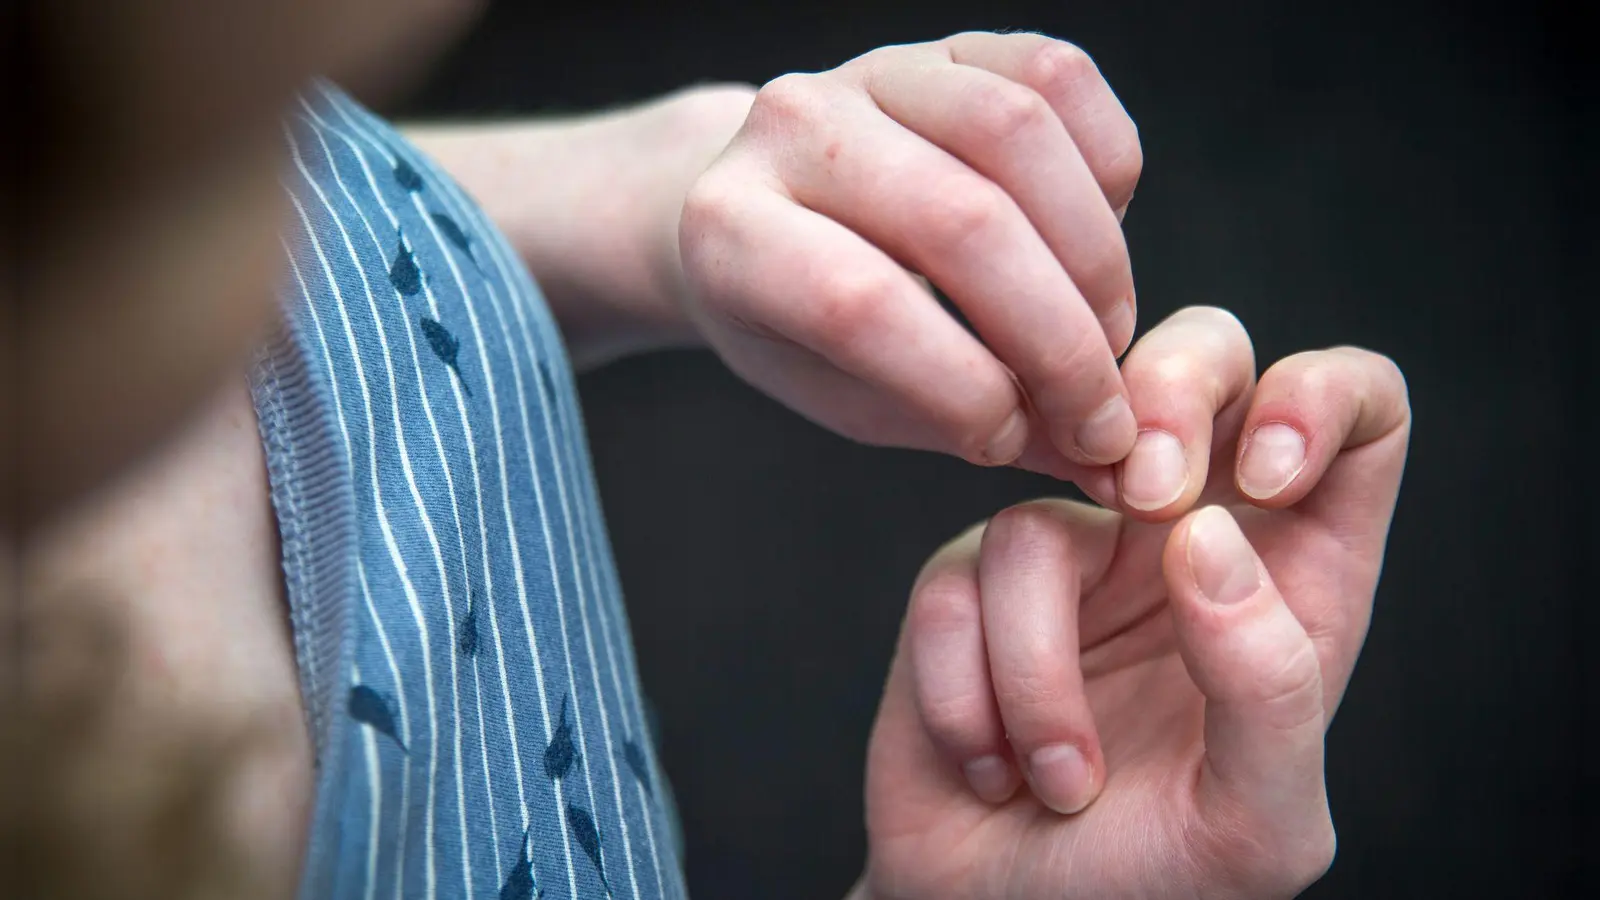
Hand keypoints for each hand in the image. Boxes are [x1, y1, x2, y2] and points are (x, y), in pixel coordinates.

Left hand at [678, 32, 1142, 471]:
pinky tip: (1103, 237)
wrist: (770, 212)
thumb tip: (1104, 464)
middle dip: (1058, 338)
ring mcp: (870, 71)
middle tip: (1100, 413)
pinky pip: (1058, 76)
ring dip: (1094, 256)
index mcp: (733, 231)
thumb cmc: (806, 327)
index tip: (1015, 441)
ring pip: (1018, 133)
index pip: (857, 305)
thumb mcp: (851, 397)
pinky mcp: (946, 45)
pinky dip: (1107, 167)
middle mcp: (790, 129)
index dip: (961, 385)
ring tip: (1107, 333)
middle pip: (960, 220)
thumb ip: (962, 425)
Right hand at [859, 307, 1410, 898]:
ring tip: (1057, 779)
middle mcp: (1188, 540)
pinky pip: (958, 579)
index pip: (1356, 413)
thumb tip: (1208, 539)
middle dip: (1169, 399)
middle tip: (1143, 495)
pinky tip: (990, 765)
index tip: (1261, 480)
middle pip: (1206, 355)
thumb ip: (1269, 685)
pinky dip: (970, 692)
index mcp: (1297, 578)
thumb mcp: (1257, 822)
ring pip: (1045, 515)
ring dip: (1039, 674)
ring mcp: (1075, 552)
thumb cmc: (1147, 886)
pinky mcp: (970, 583)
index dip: (1318, 399)